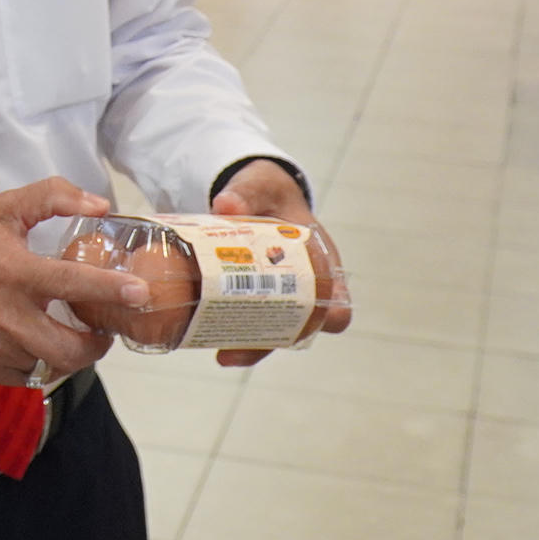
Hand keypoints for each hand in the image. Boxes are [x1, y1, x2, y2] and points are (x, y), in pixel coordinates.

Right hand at [0, 176, 137, 386]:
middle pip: (67, 348)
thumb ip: (52, 197)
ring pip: (49, 368)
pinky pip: (25, 378)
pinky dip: (41, 366)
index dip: (110, 289)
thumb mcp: (1, 206)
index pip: (72, 283)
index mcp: (11, 270)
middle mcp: (2, 314)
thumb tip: (99, 204)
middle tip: (103, 330)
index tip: (139, 292)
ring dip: (70, 356)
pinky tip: (41, 345)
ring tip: (73, 337)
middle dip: (97, 345)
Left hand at [211, 160, 350, 368]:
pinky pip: (242, 323)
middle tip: (239, 350)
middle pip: (298, 329)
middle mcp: (302, 289)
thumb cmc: (267, 191)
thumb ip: (247, 191)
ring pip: (268, 334)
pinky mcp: (248, 299)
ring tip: (222, 354)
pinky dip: (225, 331)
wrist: (247, 193)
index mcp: (320, 262)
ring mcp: (274, 298)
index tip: (313, 320)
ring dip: (247, 347)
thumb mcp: (261, 185)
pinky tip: (200, 335)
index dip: (331, 316)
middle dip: (270, 343)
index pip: (338, 301)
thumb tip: (226, 205)